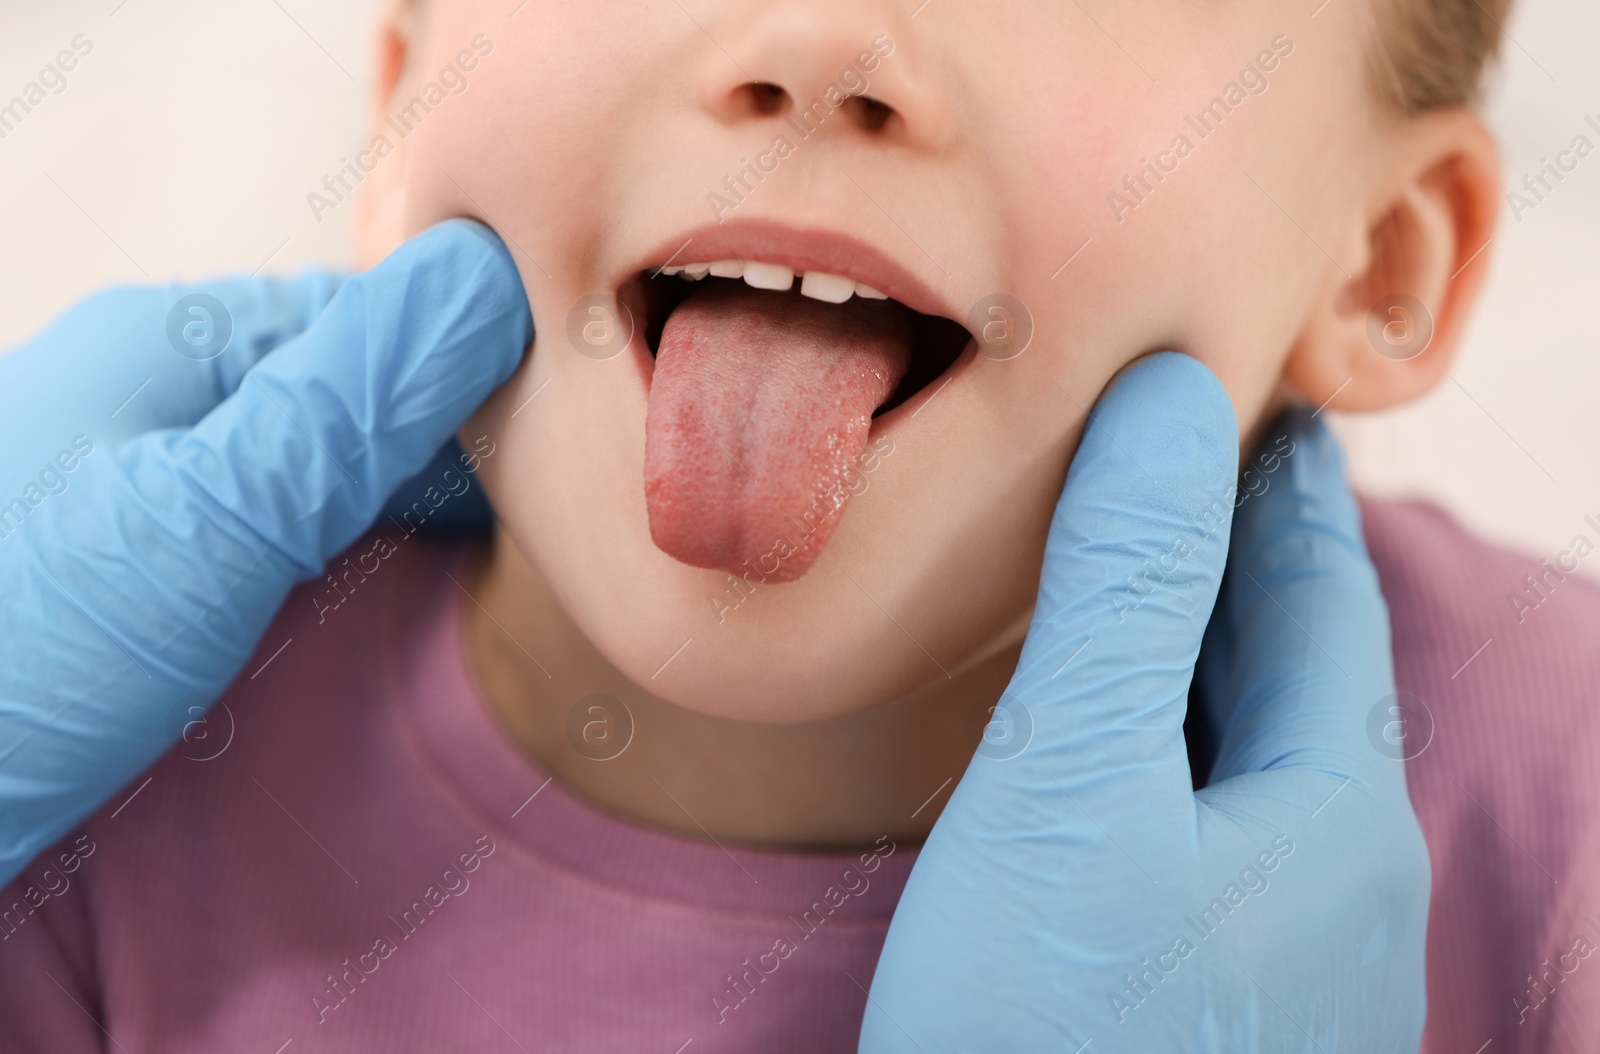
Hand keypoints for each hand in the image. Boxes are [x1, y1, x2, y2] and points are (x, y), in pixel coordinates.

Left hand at [0, 220, 530, 884]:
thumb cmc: (27, 650)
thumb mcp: (215, 515)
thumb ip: (355, 399)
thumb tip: (490, 276)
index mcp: (165, 344)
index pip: (366, 320)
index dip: (473, 369)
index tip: (567, 439)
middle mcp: (155, 398)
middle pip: (348, 392)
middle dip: (448, 446)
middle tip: (551, 514)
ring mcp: (149, 489)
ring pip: (324, 470)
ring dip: (409, 510)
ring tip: (503, 561)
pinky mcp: (147, 575)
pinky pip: (285, 537)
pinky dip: (354, 560)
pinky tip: (399, 600)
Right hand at [862, 353, 1428, 1051]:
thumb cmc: (1043, 1030)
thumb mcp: (1076, 780)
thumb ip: (1128, 588)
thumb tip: (1172, 399)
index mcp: (1337, 818)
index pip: (1321, 600)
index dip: (1284, 492)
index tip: (1267, 408)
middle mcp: (1341, 893)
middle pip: (1305, 683)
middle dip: (1255, 572)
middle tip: (1203, 479)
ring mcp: (1287, 971)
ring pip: (1257, 769)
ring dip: (1213, 669)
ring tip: (1160, 601)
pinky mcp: (1211, 1021)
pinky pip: (1211, 844)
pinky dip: (1174, 761)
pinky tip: (1118, 773)